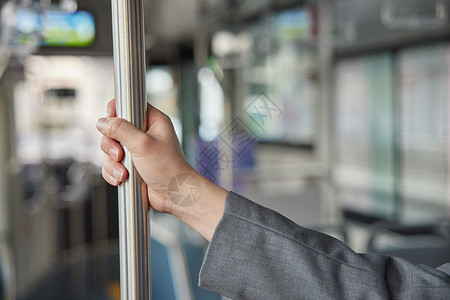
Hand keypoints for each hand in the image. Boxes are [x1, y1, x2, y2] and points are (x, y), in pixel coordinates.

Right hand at [97, 99, 193, 213]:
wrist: (175, 195)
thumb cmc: (168, 168)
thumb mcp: (143, 144)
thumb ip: (121, 130)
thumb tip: (102, 122)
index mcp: (153, 121)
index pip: (130, 106)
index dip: (116, 112)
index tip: (110, 124)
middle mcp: (145, 133)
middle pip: (114, 129)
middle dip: (111, 145)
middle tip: (120, 155)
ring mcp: (137, 150)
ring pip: (111, 148)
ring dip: (112, 163)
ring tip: (123, 173)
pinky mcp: (132, 165)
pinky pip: (112, 164)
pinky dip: (113, 172)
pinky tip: (122, 179)